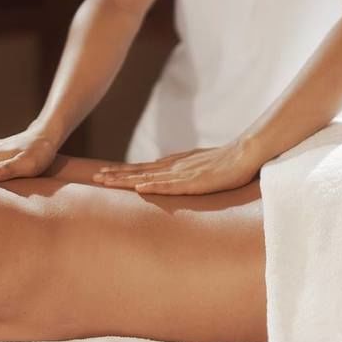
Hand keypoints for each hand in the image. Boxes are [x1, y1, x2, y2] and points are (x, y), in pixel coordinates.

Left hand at [92, 141, 262, 194]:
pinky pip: (172, 185)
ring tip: (105, 182)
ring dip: (125, 180)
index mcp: (176, 164)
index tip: (103, 174)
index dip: (122, 171)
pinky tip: (139, 189)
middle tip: (93, 177)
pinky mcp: (197, 181)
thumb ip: (186, 171)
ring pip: (149, 177)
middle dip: (116, 175)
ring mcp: (184, 173)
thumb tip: (171, 177)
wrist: (248, 152)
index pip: (143, 168)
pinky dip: (154, 187)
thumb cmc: (229, 161)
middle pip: (140, 171)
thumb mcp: (201, 166)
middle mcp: (175, 166)